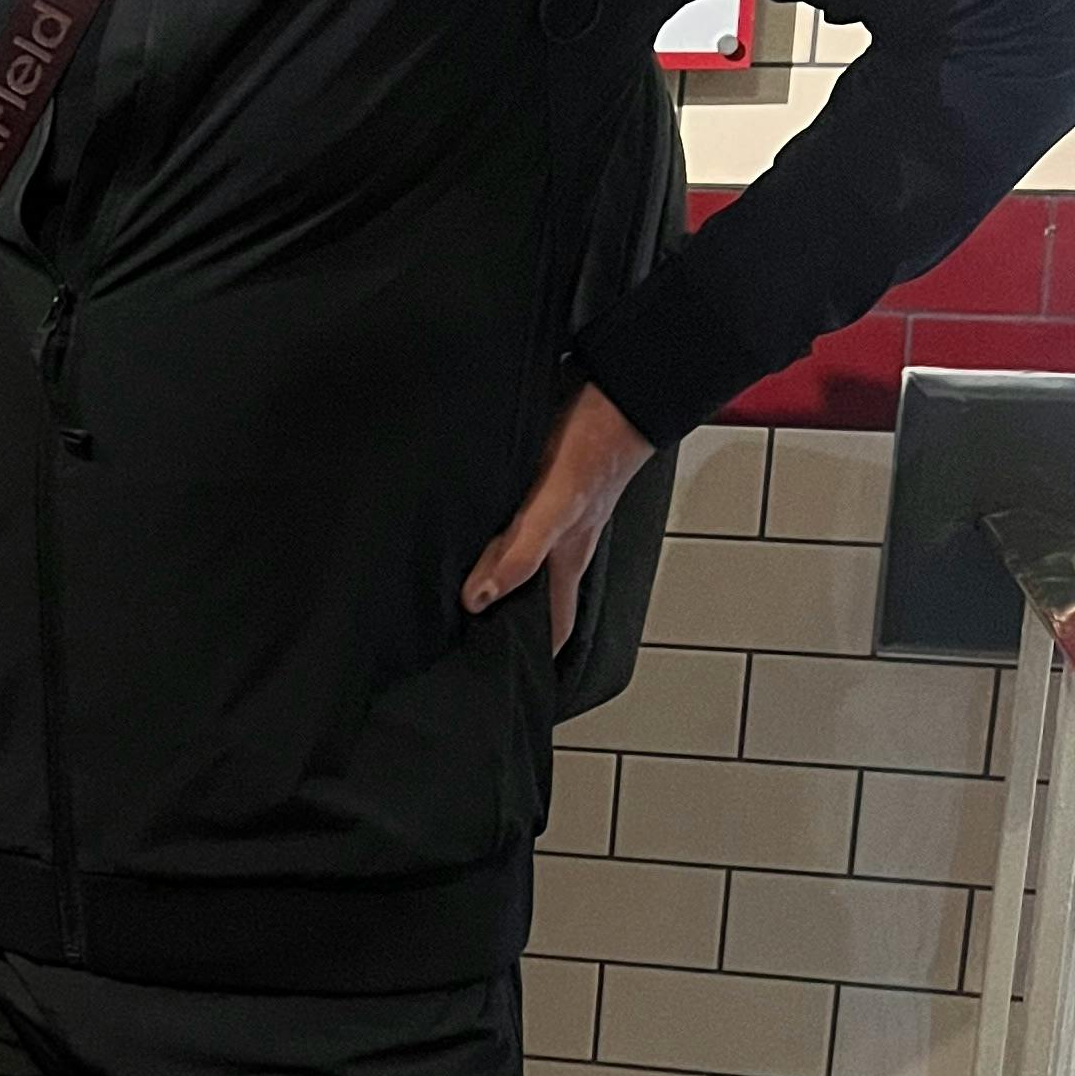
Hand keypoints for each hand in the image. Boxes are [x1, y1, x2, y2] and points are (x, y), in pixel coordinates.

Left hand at [464, 379, 655, 652]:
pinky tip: (469, 529)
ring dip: (495, 578)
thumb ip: (520, 552)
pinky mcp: (542, 482)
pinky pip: (514, 521)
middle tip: (463, 648)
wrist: (619, 388)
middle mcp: (561, 542)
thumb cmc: (597, 446)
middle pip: (534, 597)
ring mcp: (554, 513)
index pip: (554, 627)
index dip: (535, 659)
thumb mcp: (554, 507)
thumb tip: (480, 599)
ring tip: (456, 599)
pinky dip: (494, 535)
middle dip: (506, 624)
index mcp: (567, 558)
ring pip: (522, 560)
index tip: (507, 687)